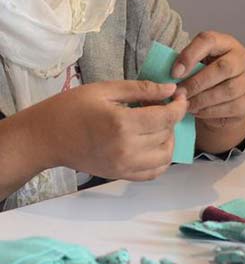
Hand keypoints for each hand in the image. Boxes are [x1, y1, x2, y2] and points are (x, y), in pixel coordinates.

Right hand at [40, 80, 187, 179]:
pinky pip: (153, 173)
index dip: (179, 105)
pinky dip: (161, 159)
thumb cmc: (71, 108)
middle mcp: (126, 149)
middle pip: (167, 134)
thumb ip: (141, 89)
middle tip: (163, 106)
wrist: (46, 138)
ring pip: (165, 157)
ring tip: (159, 126)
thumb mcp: (106, 90)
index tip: (179, 96)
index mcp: (122, 124)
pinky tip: (154, 144)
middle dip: (172, 118)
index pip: (167, 117)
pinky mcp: (120, 175)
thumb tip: (170, 89)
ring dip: (169, 140)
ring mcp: (124, 166)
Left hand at [171, 31, 244, 130]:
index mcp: (226, 43)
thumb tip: (167, 77)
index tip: (174, 73)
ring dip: (202, 100)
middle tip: (178, 94)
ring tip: (185, 104)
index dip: (190, 55)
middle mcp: (242, 58)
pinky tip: (197, 111)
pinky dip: (210, 111)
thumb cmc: (210, 75)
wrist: (234, 95)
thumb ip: (187, 65)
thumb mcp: (200, 63)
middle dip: (197, 83)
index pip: (209, 40)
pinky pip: (230, 107)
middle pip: (223, 68)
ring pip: (227, 91)